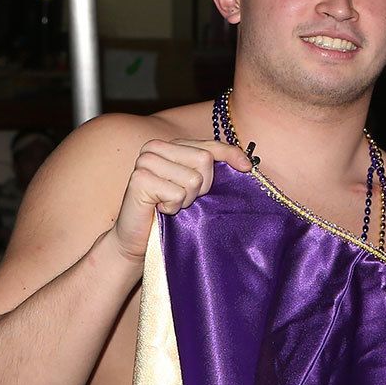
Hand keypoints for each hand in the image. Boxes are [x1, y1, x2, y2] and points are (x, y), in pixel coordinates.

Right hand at [111, 138, 249, 260]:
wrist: (138, 239)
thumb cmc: (168, 211)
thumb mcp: (194, 187)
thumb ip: (211, 169)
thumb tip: (246, 163)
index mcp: (170, 145)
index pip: (209, 144)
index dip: (231, 155)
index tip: (247, 168)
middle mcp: (155, 148)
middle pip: (204, 159)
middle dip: (202, 186)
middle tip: (185, 198)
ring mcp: (145, 162)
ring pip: (193, 179)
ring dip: (186, 200)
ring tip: (170, 204)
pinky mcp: (140, 180)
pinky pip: (177, 194)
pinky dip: (173, 207)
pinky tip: (160, 209)